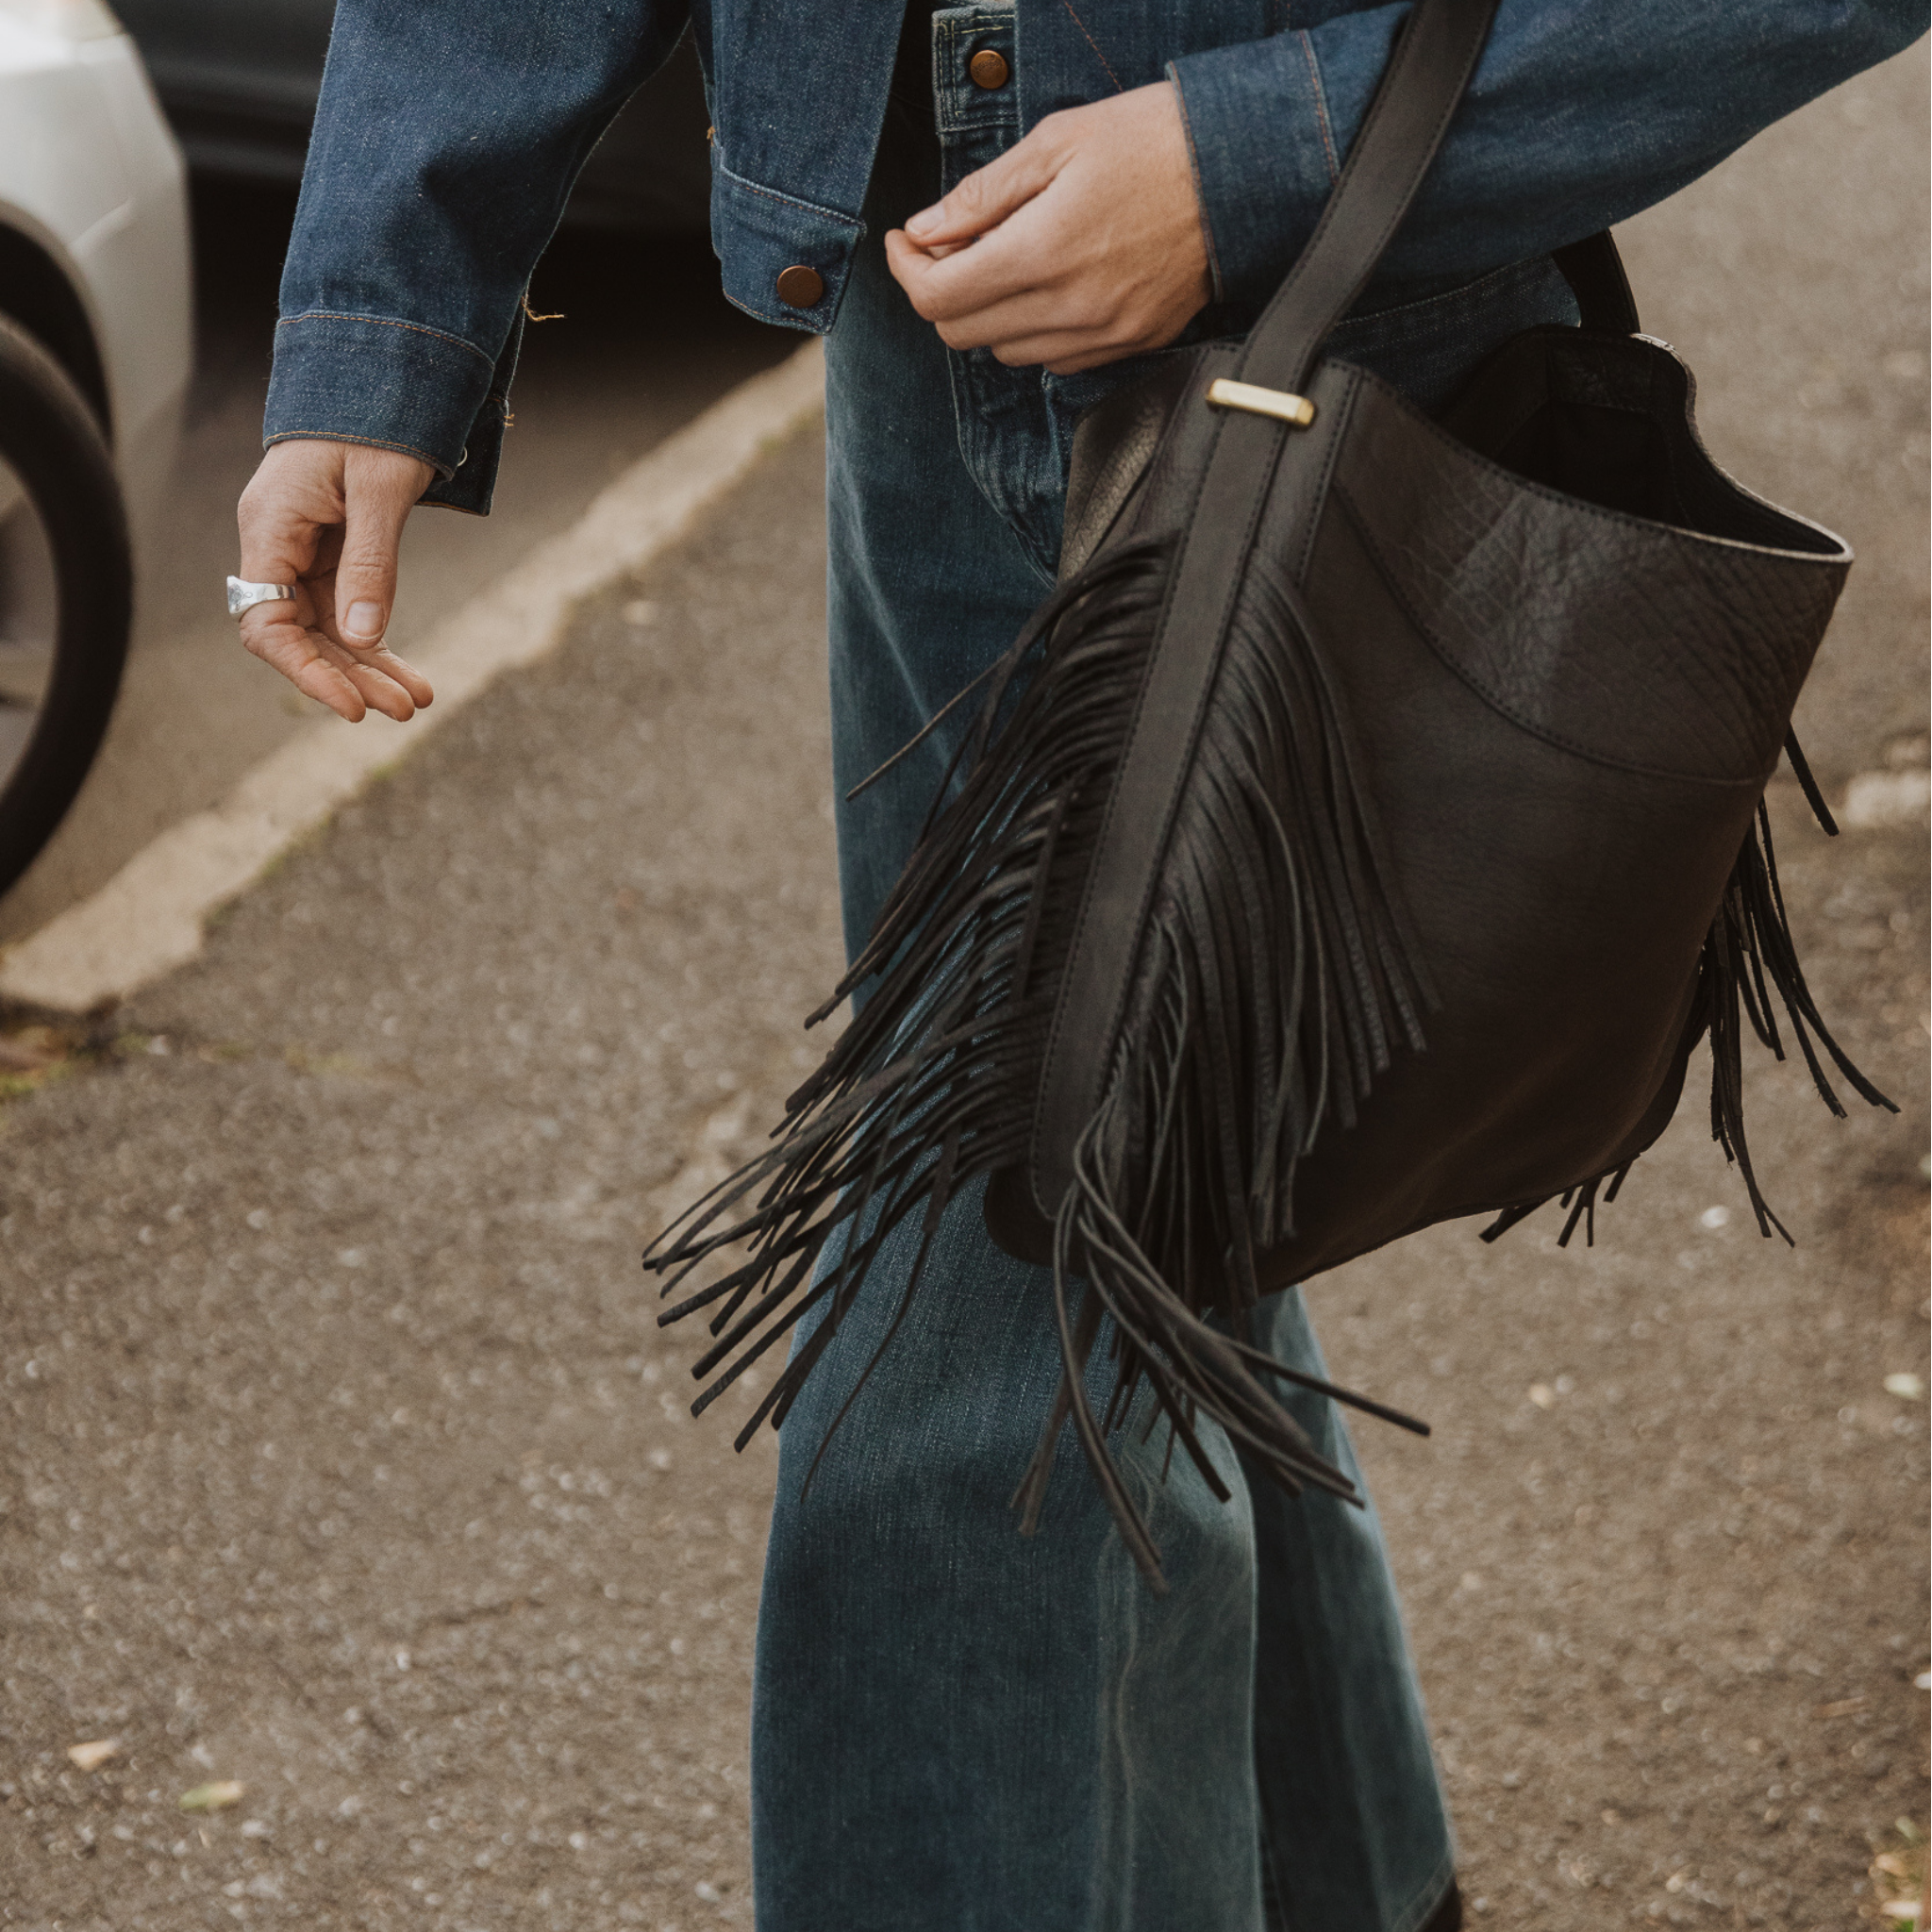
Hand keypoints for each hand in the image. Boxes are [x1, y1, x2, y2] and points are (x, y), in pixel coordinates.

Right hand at [234, 439, 437, 722]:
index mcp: (270, 526)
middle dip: (350, 676)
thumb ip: (371, 563)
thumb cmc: (375, 419)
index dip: (304, 669)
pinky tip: (409, 676)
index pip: (266, 622)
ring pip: (328, 630)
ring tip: (417, 701)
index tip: (350, 704)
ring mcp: (303, 552)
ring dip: (369, 668)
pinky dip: (377, 643)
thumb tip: (363, 638)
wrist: (380, 373)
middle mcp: (278, 545)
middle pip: (300, 634)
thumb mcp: (380, 491)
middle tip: (405, 710)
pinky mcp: (331, 554)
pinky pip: (349, 611)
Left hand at [885, 81, 1211, 375]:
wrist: (1242, 172)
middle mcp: (1069, 309)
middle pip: (963, 335)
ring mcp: (1102, 335)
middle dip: (940, 292)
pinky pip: (1056, 361)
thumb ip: (980, 196)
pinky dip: (1034, 331)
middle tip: (947, 248)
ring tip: (1005, 260)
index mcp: (1041, 253)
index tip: (905, 242)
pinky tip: (1049, 285)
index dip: (907, 271)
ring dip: (988, 314)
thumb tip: (924, 232)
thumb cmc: (1153, 141)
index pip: (938, 297)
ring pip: (1007, 353)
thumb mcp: (1056, 143)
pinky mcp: (1130, 345)